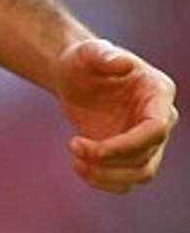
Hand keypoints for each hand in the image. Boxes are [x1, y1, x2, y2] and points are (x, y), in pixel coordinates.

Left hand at [53, 38, 178, 192]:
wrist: (75, 76)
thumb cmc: (84, 60)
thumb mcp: (88, 52)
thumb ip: (104, 55)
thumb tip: (124, 63)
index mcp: (158, 92)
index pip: (155, 129)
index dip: (128, 145)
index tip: (95, 150)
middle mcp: (161, 119)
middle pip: (147, 157)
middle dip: (109, 159)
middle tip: (72, 145)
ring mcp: (147, 140)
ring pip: (141, 174)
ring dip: (106, 175)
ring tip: (76, 160)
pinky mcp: (131, 154)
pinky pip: (126, 180)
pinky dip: (102, 180)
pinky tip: (79, 165)